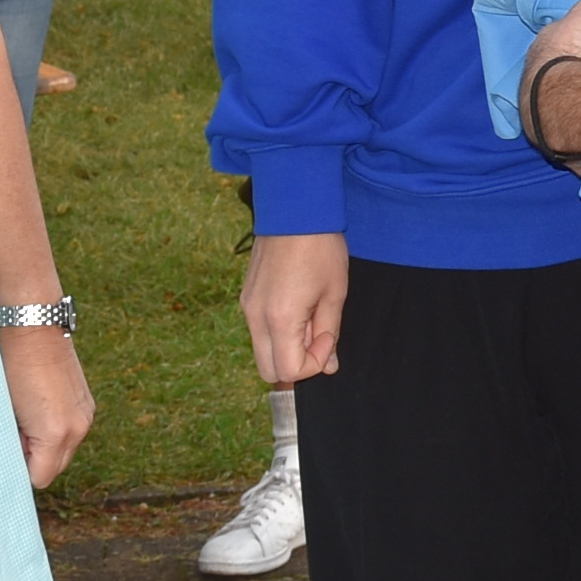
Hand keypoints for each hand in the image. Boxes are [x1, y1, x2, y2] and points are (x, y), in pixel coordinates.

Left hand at [0, 324, 94, 485]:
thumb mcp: (5, 412)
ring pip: (65, 451)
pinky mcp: (88, 403)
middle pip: (56, 469)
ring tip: (26, 415)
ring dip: (46, 444)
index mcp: (56, 434)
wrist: (33, 326)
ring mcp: (87, 415)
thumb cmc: (10, 367)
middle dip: (35, 458)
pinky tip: (40, 406)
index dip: (20, 468)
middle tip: (14, 431)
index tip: (6, 448)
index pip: (40, 478)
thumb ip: (15, 443)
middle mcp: (79, 428)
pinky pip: (72, 432)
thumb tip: (17, 457)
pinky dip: (56, 429)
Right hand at [243, 231, 347, 385]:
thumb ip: (330, 333)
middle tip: (319, 334)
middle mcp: (255, 317)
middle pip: (268, 370)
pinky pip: (259, 330)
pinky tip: (298, 304)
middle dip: (296, 363)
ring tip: (310, 313)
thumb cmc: (320, 248)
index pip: (289, 371)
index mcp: (279, 318)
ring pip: (262, 350)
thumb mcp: (334, 293)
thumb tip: (328, 366)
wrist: (294, 209)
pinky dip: (278, 331)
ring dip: (287, 346)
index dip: (314, 363)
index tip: (327, 336)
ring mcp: (246, 307)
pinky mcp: (245, 297)